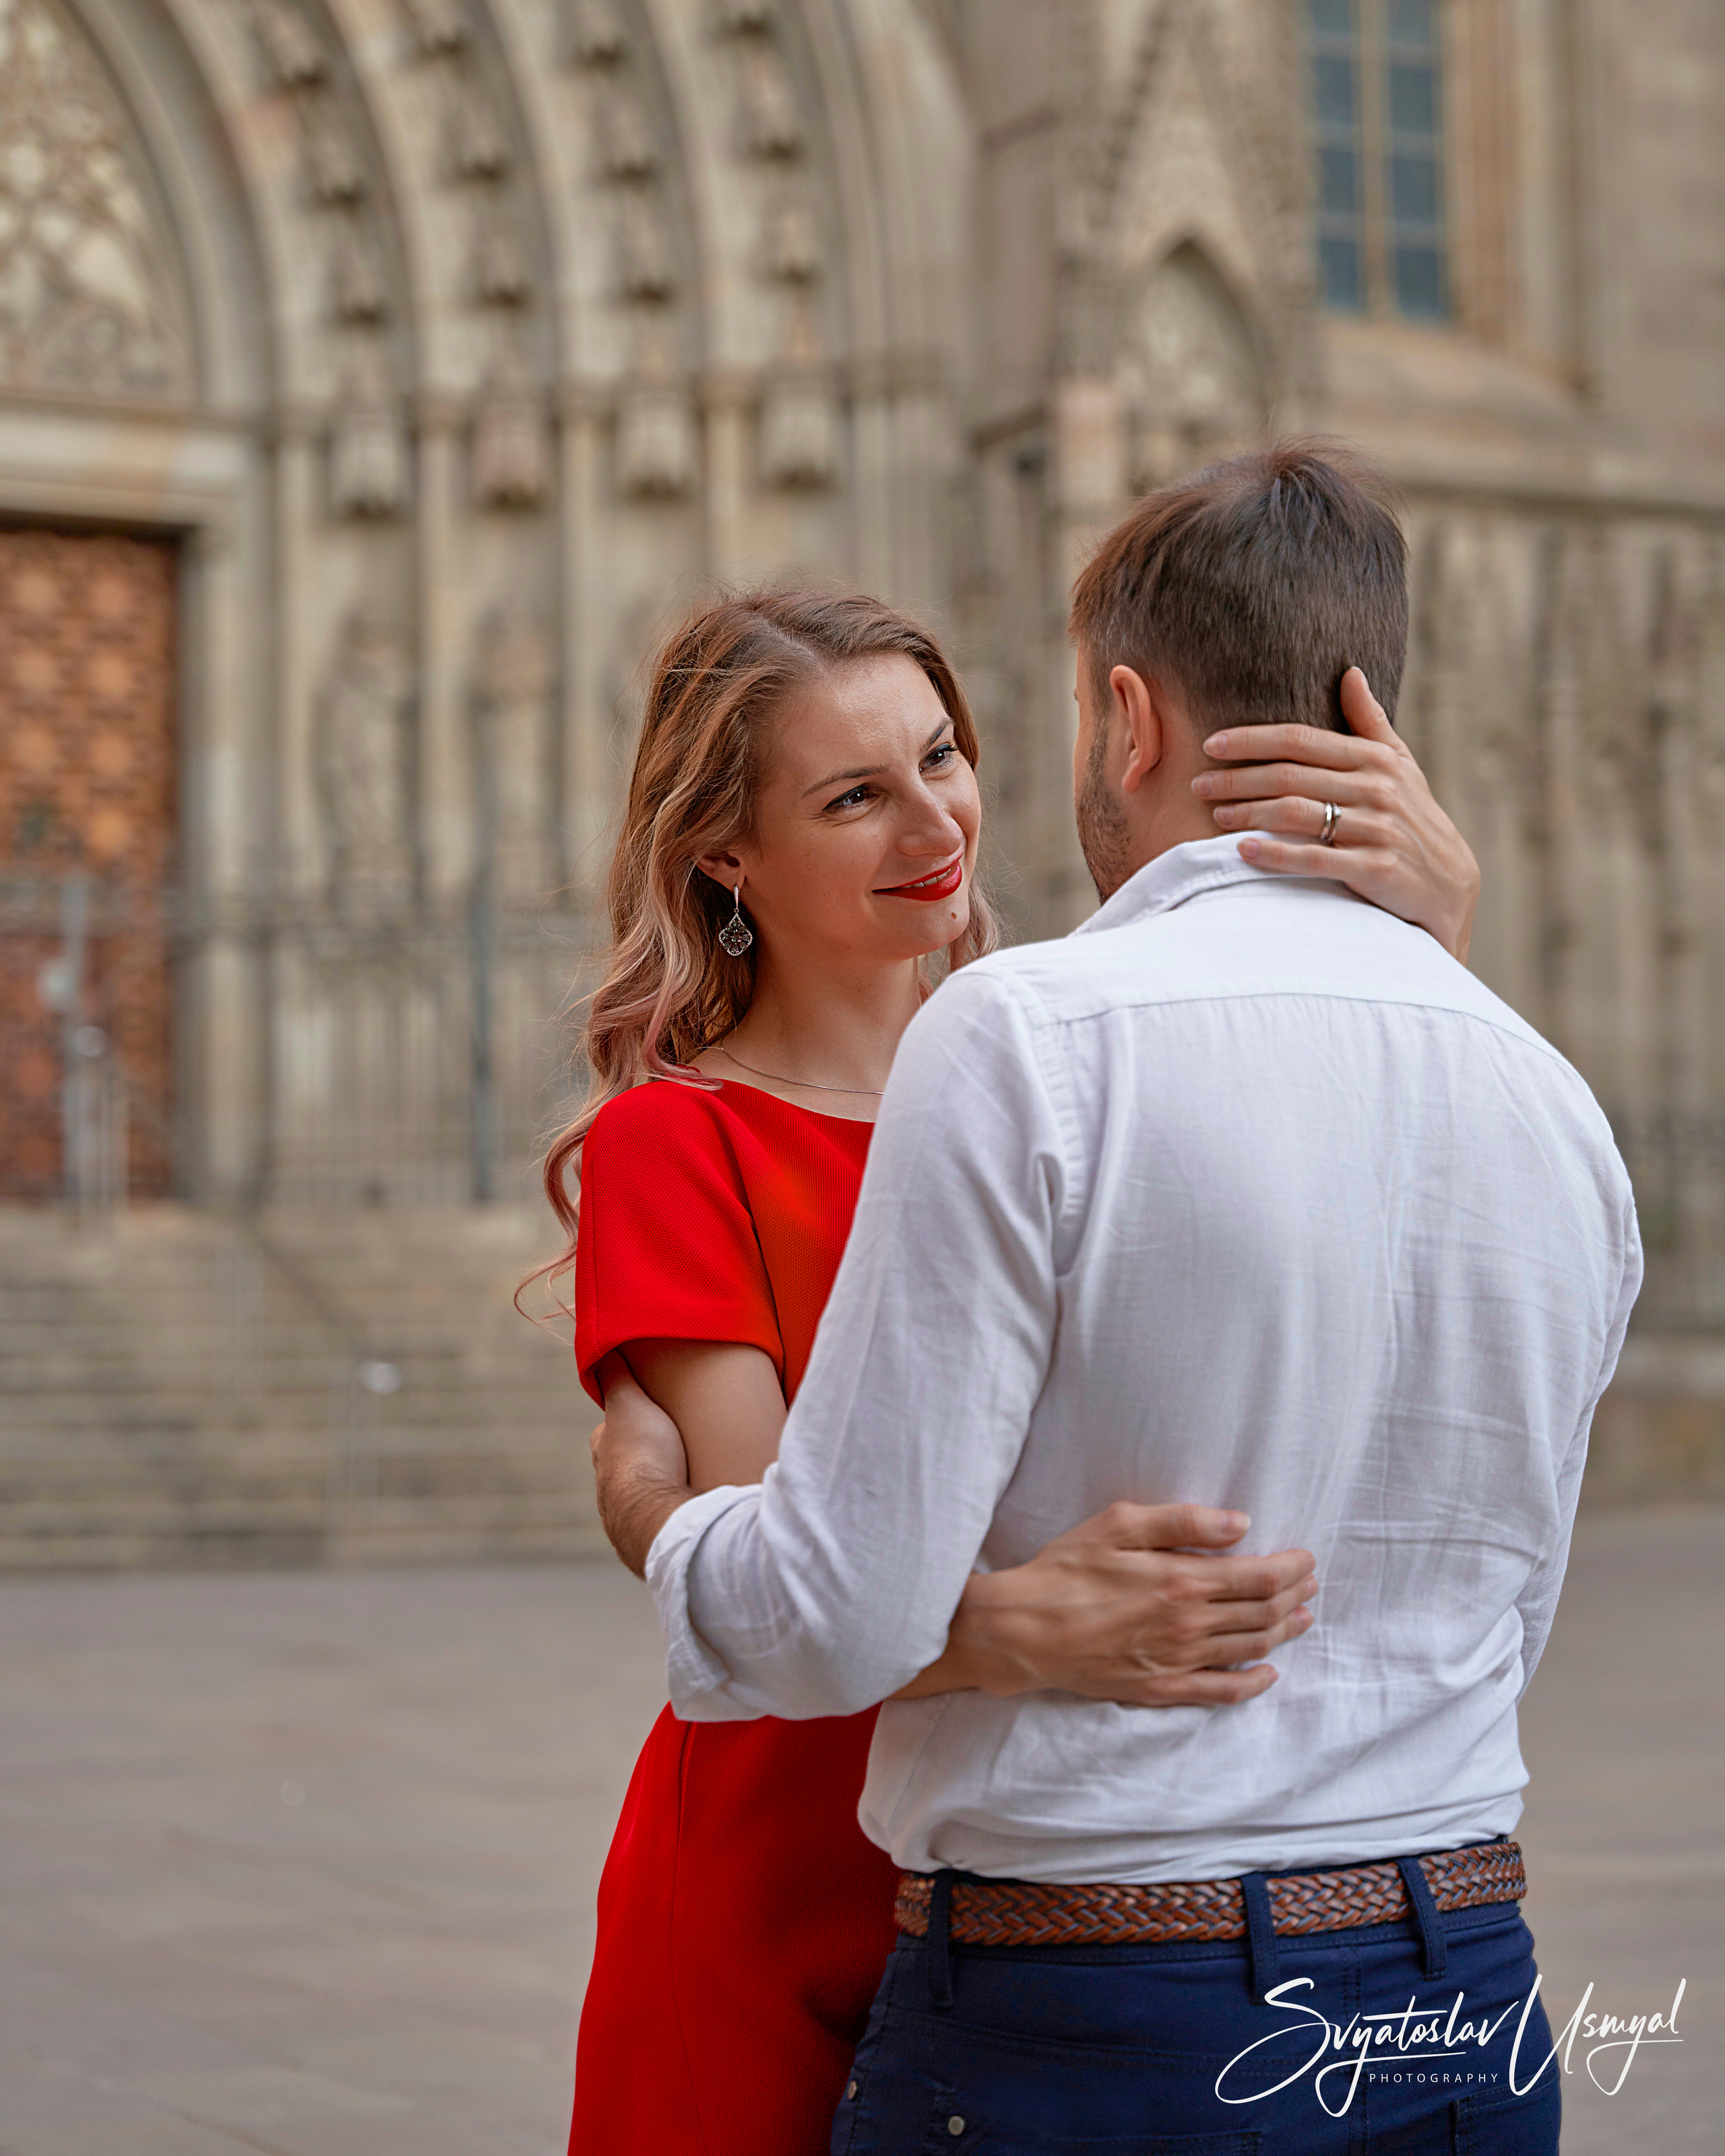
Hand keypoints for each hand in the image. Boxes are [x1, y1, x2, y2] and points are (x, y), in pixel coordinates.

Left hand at [590, 1352, 692, 1576]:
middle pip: (625, 1467)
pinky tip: (686, 1510)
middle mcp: (607, 1488)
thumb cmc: (641, 1457)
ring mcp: (625, 1517)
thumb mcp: (628, 1404)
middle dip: (645, 1459)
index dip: (627, 1421)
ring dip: (658, 1490)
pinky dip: (669, 1513)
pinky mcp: (647, 1539)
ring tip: (686, 1480)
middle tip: (674, 1449)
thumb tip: (599, 1346)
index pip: (609, 1433)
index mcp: (602, 1454)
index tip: (647, 1414)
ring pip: (641, 1497)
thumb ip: (616, 1378)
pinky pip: (659, 1521)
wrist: (655, 1516)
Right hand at [910, 1503, 1316, 1707]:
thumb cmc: (1065, 1570)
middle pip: (1261, 1614)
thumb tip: (1240, 1523)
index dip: (1291, 1569)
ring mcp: (1177, 1662)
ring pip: (1248, 1650)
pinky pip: (1220, 1693)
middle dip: (1293, 1596)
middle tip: (1310, 1584)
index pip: (1259, 1577)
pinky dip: (1251, 1684)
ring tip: (1301, 1619)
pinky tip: (1267, 1674)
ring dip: (1282, 1633)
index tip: (1306, 1558)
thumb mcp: (1118, 1524)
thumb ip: (1183, 1521)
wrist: (1023, 1631)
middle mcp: (1189, 1626)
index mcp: (1181, 1580)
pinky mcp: (1160, 1689)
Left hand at [1191, 668, 1480, 962]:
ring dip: (1249, 813)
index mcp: (1375, 759)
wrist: (1450, 883)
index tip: (1211, 744)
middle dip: (1238, 779)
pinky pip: (1316, 859)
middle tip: (1198, 785)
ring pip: (1297, 814)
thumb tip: (1350, 672)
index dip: (1252, 740)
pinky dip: (1276, 854)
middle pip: (1291, 776)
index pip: (1301, 740)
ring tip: (1215, 816)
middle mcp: (1376, 789)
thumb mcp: (1399, 765)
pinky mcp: (1376, 868)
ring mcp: (1377, 829)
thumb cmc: (1414, 817)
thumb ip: (1369, 722)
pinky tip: (1243, 851)